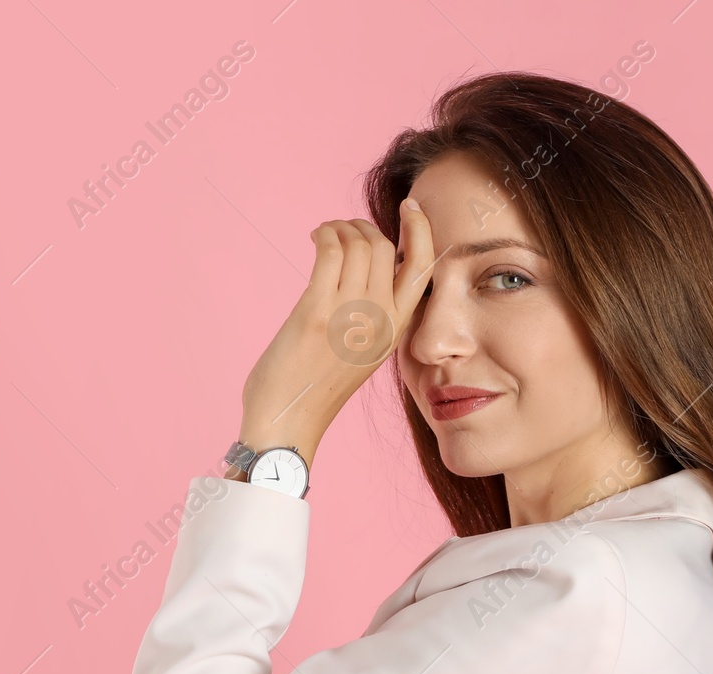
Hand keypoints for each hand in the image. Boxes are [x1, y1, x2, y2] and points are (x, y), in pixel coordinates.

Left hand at [237, 201, 435, 464]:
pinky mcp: (315, 313)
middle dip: (364, 227)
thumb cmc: (314, 391)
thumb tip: (363, 274)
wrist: (287, 426)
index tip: (410, 208)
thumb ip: (369, 318)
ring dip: (340, 227)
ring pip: (359, 244)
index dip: (421, 231)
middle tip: (344, 229)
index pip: (424, 269)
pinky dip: (323, 234)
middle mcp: (378, 322)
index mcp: (394, 332)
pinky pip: (330, 252)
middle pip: (387, 248)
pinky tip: (315, 237)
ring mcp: (349, 317)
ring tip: (324, 233)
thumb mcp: (358, 353)